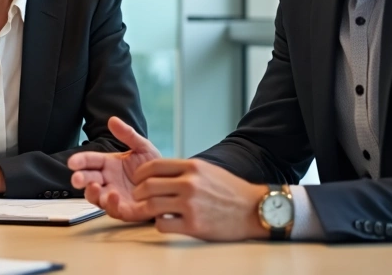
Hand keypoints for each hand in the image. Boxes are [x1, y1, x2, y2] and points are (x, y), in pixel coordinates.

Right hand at [67, 116, 160, 220]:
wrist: (172, 184)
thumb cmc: (155, 168)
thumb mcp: (143, 147)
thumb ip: (128, 135)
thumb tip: (112, 119)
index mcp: (109, 165)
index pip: (90, 161)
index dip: (80, 161)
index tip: (72, 162)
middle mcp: (109, 181)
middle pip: (88, 181)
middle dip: (80, 180)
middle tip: (76, 178)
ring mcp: (116, 197)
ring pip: (96, 198)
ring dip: (92, 193)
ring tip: (94, 186)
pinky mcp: (126, 210)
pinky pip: (114, 210)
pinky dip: (111, 204)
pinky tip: (113, 195)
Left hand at [131, 159, 268, 241]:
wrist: (254, 209)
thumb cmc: (230, 190)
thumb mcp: (207, 170)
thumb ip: (183, 170)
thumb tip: (159, 171)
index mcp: (192, 167)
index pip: (153, 166)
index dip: (140, 174)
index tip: (138, 180)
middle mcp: (189, 184)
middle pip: (147, 186)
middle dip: (138, 193)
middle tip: (138, 198)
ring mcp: (191, 205)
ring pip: (151, 206)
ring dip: (145, 209)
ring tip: (149, 211)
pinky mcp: (194, 225)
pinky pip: (162, 224)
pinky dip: (160, 223)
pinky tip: (166, 222)